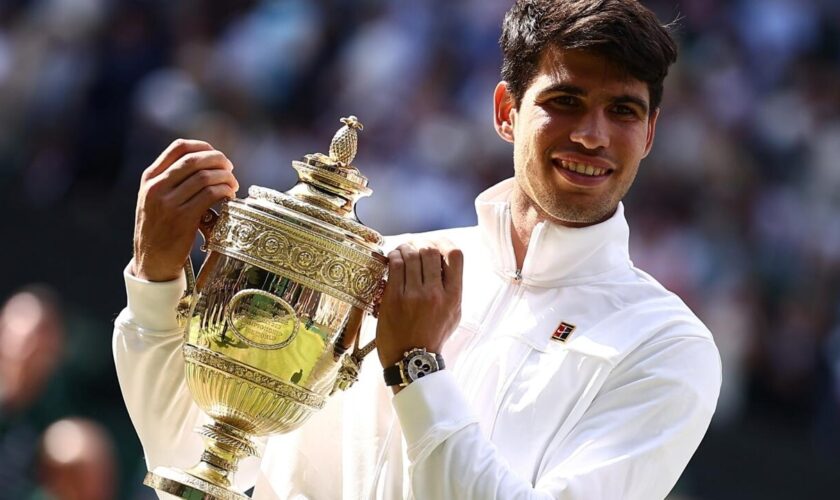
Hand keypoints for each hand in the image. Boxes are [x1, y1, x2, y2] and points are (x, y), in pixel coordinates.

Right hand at [132, 139, 238, 281]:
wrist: (152, 262)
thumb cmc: (159, 230)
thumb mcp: (154, 200)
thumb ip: (171, 181)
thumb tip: (205, 164)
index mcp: (150, 178)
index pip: (179, 147)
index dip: (203, 147)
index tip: (216, 155)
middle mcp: (156, 187)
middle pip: (195, 160)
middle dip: (219, 161)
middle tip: (230, 169)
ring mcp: (168, 203)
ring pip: (205, 176)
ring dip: (225, 178)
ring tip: (233, 185)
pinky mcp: (183, 219)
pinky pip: (210, 195)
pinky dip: (224, 192)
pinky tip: (229, 197)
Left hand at [375, 239, 463, 368]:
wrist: (411, 359)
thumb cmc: (432, 336)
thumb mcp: (453, 314)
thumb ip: (452, 289)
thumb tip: (445, 264)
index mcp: (454, 296)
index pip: (456, 255)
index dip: (445, 243)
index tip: (436, 244)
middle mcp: (435, 293)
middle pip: (430, 250)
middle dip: (421, 244)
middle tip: (414, 247)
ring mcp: (414, 295)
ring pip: (411, 254)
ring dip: (405, 248)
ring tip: (402, 251)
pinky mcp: (394, 298)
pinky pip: (395, 265)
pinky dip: (394, 256)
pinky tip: (393, 259)